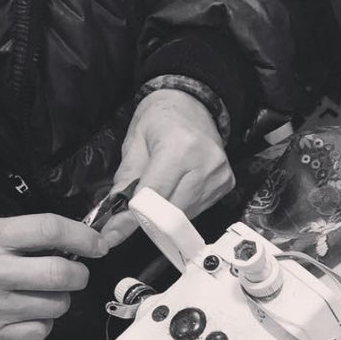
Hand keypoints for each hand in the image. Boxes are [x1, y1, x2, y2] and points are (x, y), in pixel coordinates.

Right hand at [0, 213, 106, 339]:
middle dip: (79, 274)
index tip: (97, 243)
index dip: (82, 236)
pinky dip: (44, 321)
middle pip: (60, 274)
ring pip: (57, 305)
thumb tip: (76, 242)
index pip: (49, 230)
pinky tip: (29, 311)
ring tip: (44, 291)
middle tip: (75, 272)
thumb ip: (25, 235)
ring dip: (61, 298)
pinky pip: (41, 331)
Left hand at [102, 88, 234, 248]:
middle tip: (131, 217)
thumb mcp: (134, 144)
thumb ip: (125, 182)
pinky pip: (198, 209)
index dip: (132, 218)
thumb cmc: (160, 119)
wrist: (192, 104)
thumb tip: (115, 219)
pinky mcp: (226, 183)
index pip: (154, 195)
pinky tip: (176, 191)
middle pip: (171, 210)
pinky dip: (181, 208)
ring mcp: (219, 175)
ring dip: (165, 215)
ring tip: (156, 199)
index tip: (113, 235)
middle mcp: (205, 163)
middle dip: (148, 218)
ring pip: (185, 214)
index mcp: (180, 147)